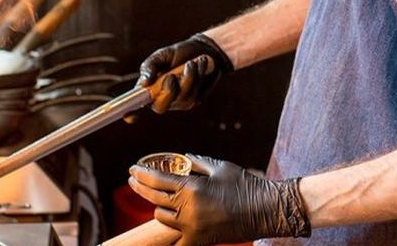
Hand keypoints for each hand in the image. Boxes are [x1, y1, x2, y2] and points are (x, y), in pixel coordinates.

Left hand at [127, 155, 310, 245]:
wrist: (265, 210)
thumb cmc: (244, 184)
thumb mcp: (219, 166)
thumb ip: (196, 162)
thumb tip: (182, 158)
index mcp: (191, 188)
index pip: (156, 180)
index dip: (141, 174)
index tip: (132, 169)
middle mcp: (187, 209)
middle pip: (153, 198)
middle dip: (140, 187)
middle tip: (133, 180)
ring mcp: (192, 227)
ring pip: (161, 217)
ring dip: (160, 207)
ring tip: (161, 200)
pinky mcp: (199, 240)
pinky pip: (176, 238)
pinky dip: (173, 231)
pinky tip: (171, 224)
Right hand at [137, 33, 232, 112]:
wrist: (203, 51)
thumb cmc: (178, 53)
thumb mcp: (162, 55)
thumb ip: (150, 66)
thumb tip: (144, 82)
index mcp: (148, 88)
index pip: (136, 104)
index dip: (131, 112)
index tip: (128, 117)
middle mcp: (160, 98)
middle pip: (160, 107)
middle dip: (168, 90)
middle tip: (172, 75)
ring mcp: (177, 102)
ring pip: (181, 98)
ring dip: (188, 77)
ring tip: (192, 62)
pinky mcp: (192, 101)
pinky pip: (194, 95)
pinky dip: (197, 78)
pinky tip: (200, 66)